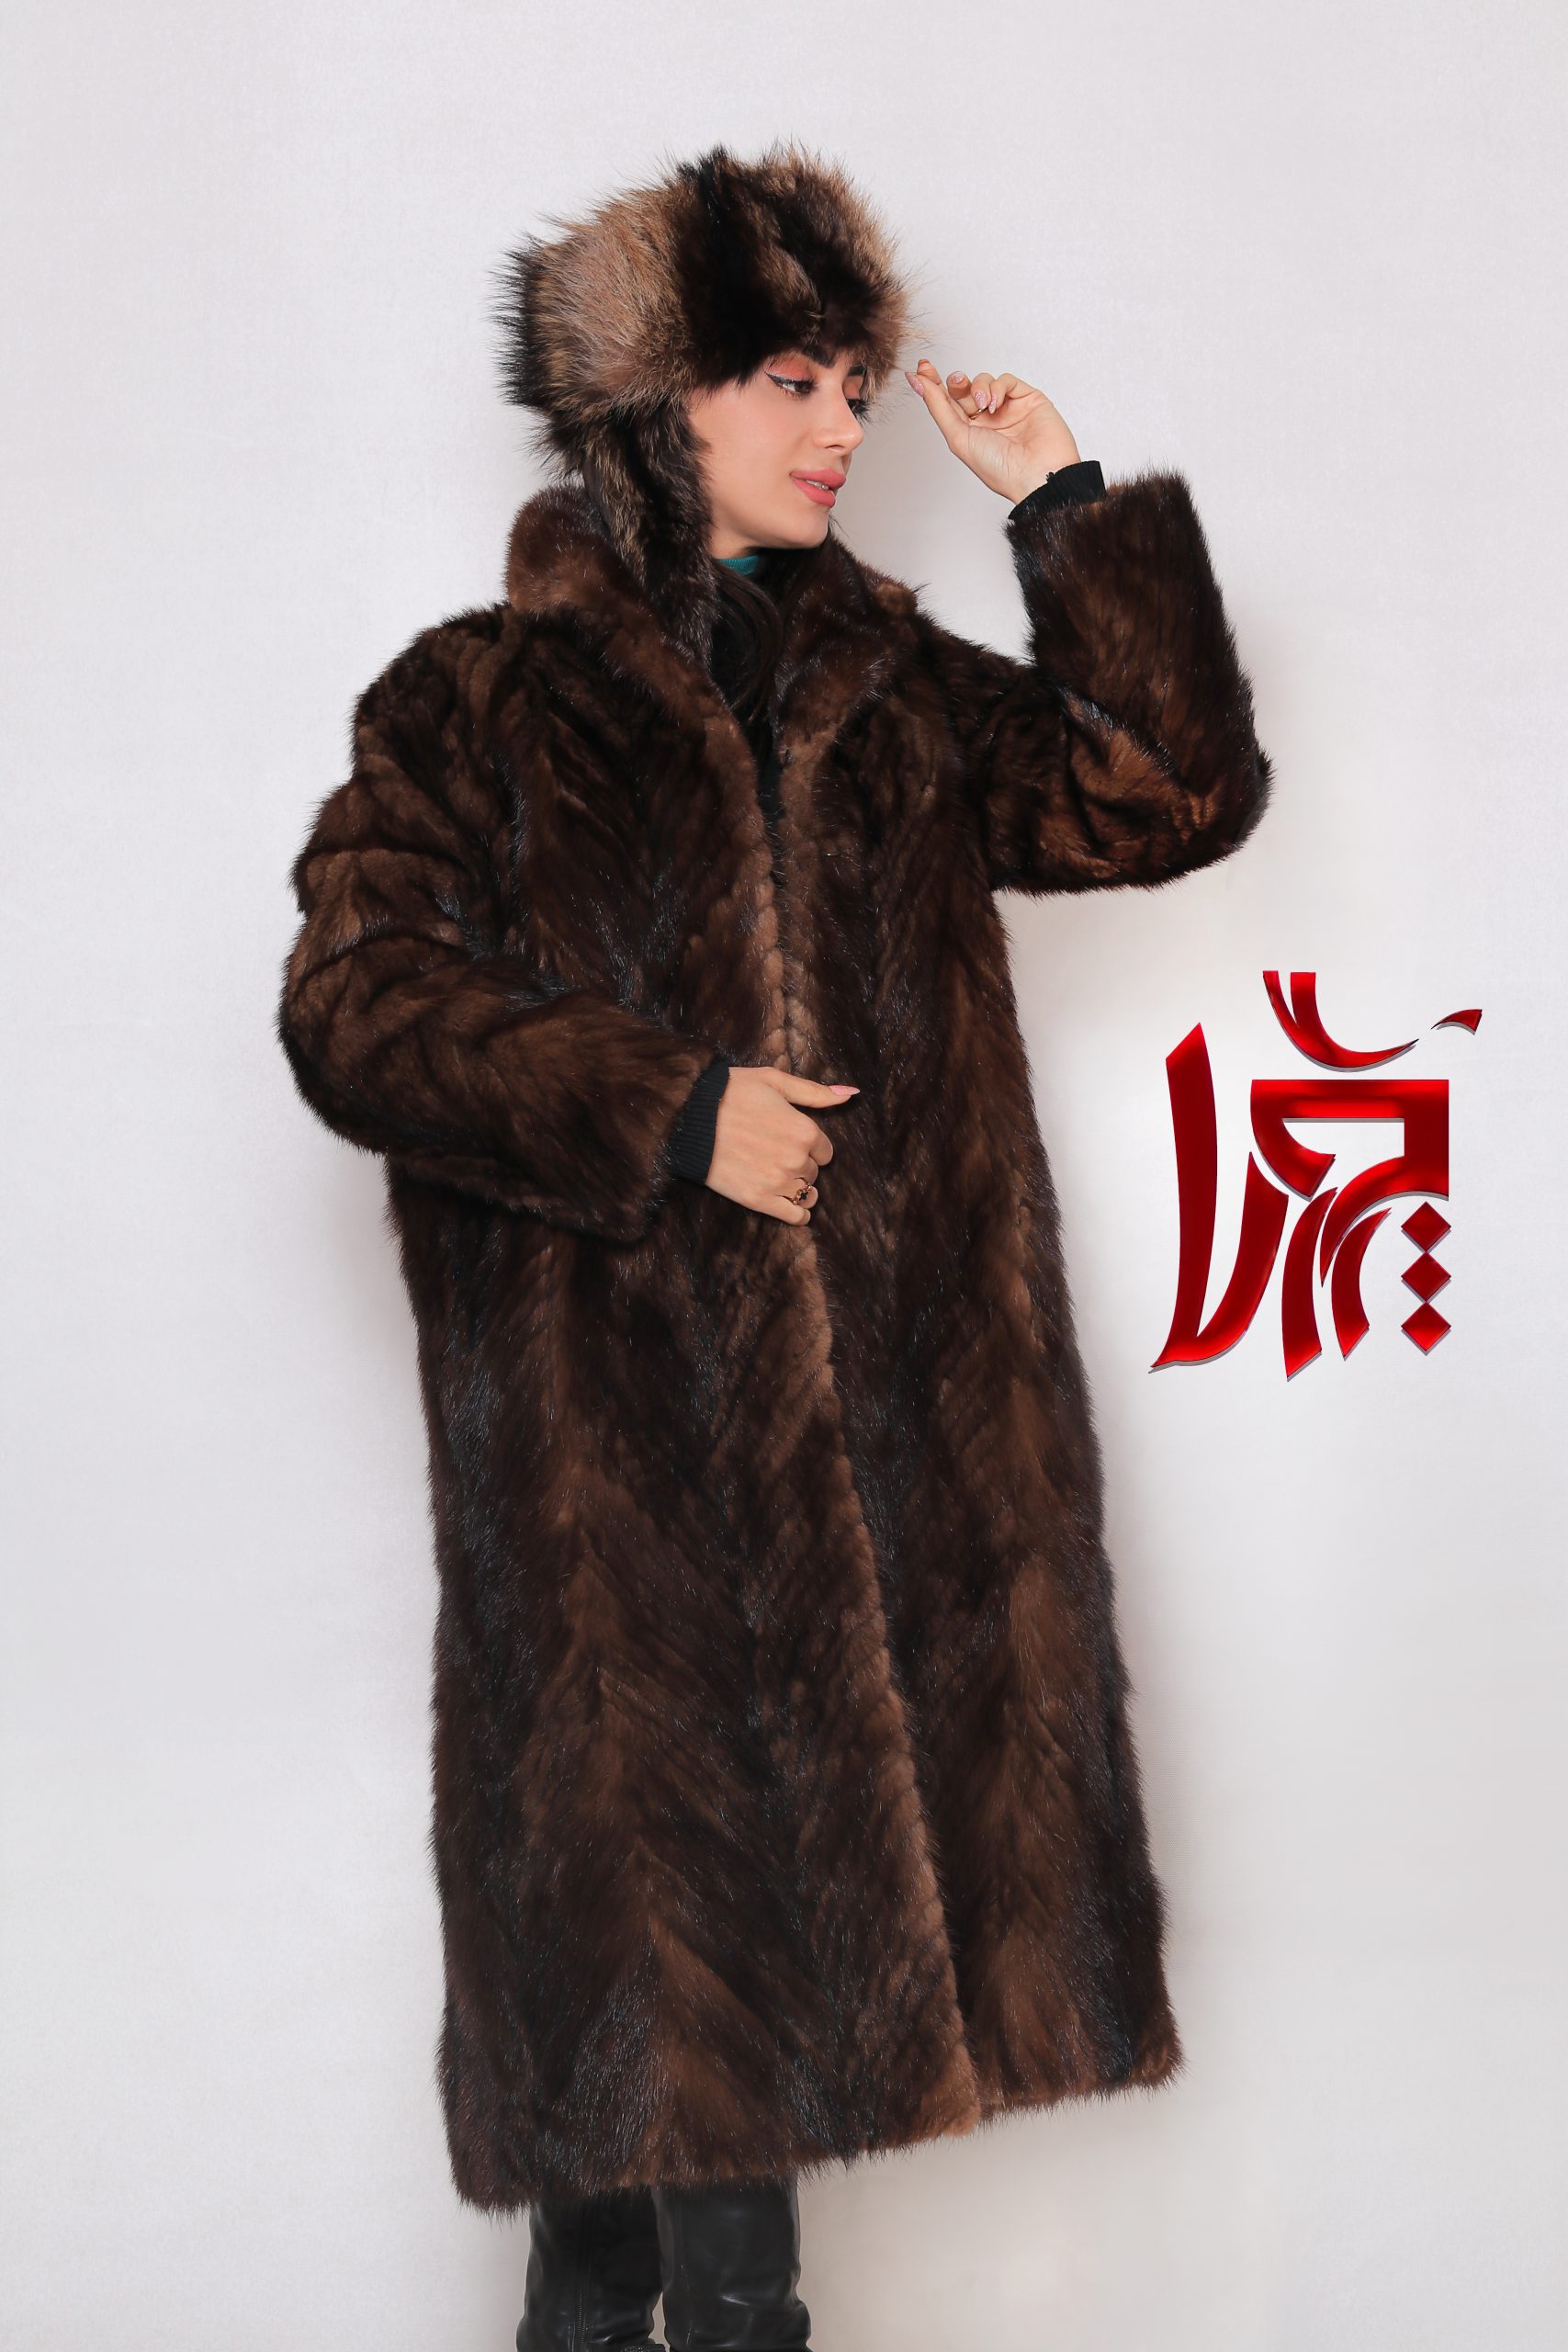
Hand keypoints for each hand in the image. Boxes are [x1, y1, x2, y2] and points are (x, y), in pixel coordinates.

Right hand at [705, 1066, 859, 1223]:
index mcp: (804, 1130)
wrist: (690, 1117)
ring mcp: (778, 1181)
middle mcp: (796, 1158)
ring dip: (799, 1188)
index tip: (793, 1141)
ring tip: (784, 1180)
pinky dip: (798, 1214)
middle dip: (802, 1165)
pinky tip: (793, 1207)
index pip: (825, 1151)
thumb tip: (851, 1094)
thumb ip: (815, 1093)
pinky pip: (794, 1216)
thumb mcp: (775, 1082)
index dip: (811, 1146)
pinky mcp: (758, 1200)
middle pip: (814, 1172)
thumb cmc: (731, 1093)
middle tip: (778, 1155)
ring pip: (806, 1193)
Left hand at [904, 357, 1079, 503]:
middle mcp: (986, 420)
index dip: (933, 384)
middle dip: (956, 382)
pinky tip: (996, 404)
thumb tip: (917, 380)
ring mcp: (1007, 408)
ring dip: (979, 387)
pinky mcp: (1027, 399)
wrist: (1036, 473)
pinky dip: (998, 387)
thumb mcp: (958, 438)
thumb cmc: (998, 467)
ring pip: (984, 381)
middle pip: (964, 389)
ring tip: (983, 404)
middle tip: (956, 382)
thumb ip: (938, 407)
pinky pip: (1006, 380)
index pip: (947, 403)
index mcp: (969, 433)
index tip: (922, 367)